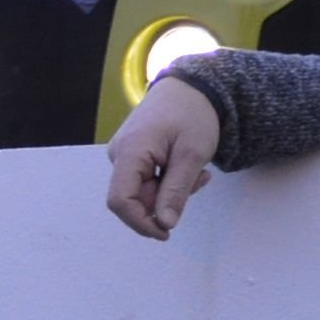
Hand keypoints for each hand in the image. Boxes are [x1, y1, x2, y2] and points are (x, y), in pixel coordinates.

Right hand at [103, 75, 224, 239]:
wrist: (190, 87)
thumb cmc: (192, 116)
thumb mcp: (192, 155)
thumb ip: (176, 191)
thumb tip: (164, 225)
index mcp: (130, 152)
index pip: (120, 200)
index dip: (140, 223)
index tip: (166, 233)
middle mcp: (119, 154)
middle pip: (135, 197)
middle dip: (166, 200)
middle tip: (199, 182)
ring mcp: (124, 154)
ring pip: (144, 190)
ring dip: (172, 190)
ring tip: (198, 171)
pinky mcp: (132, 154)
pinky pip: (146, 179)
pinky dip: (168, 180)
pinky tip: (186, 165)